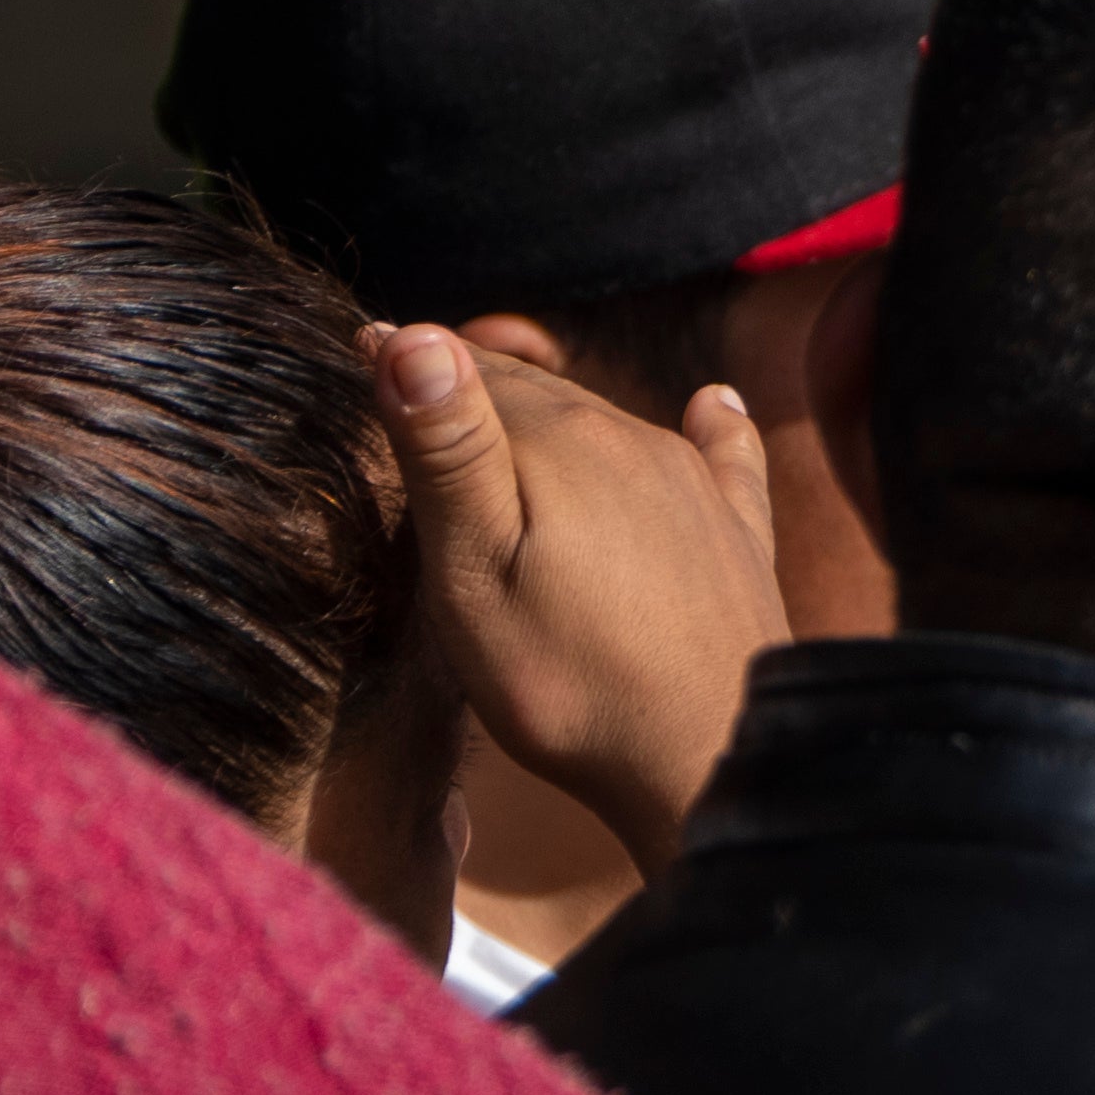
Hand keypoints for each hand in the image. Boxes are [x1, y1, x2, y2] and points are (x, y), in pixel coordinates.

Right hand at [368, 325, 791, 885]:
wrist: (714, 758)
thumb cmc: (569, 681)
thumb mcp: (473, 573)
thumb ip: (449, 452)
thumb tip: (417, 336)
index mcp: (561, 441)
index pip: (468, 372)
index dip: (406, 359)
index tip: (355, 344)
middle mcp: (635, 440)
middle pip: (537, 392)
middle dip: (476, 379)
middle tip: (412, 367)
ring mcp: (696, 484)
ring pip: (608, 420)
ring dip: (555, 408)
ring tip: (501, 397)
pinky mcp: (740, 533)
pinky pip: (724, 456)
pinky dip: (712, 425)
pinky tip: (718, 401)